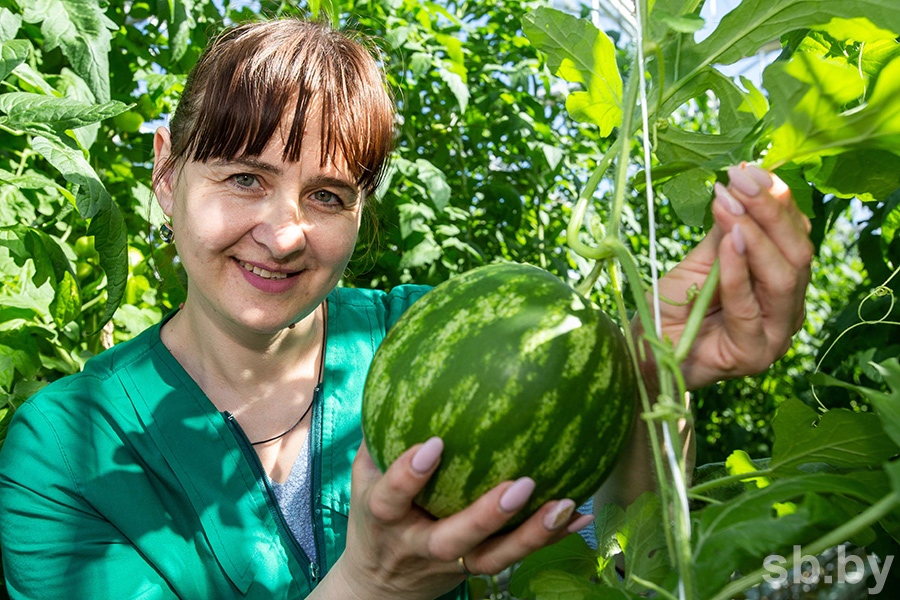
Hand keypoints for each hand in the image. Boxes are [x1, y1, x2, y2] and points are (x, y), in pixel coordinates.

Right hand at [328, 438, 592, 599]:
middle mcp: (419, 544)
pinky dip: (551, 538)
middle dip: (486, 516)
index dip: (408, 475)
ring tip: (564, 505)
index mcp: (384, 517)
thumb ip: (379, 438)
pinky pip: (518, 557)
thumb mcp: (364, 479)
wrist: (381, 584)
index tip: (434, 443)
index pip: (391, 498)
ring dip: (531, 534)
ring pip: (493, 558)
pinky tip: (582, 516)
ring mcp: (452, 563)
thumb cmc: (376, 516)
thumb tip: (399, 373)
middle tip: (520, 485)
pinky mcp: (478, 570)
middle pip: (453, 538)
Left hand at [651, 163, 812, 389]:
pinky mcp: (755, 354)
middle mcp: (788, 308)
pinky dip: (739, 272)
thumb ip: (724, 234)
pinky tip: (729, 244)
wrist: (646, 353)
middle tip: (738, 181)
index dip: (776, 200)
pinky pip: (750, 308)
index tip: (747, 170)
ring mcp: (776, 334)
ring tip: (730, 207)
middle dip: (769, 211)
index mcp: (783, 282)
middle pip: (798, 252)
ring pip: (783, 277)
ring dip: (757, 236)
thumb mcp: (700, 261)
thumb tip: (737, 189)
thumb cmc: (674, 307)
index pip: (795, 234)